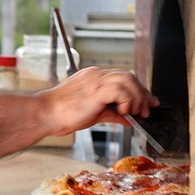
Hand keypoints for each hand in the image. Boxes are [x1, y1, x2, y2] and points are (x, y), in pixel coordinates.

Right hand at [37, 67, 158, 135]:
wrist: (46, 114)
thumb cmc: (63, 114)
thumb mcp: (94, 114)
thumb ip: (113, 114)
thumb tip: (129, 119)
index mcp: (93, 78)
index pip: (123, 78)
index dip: (138, 90)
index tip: (148, 102)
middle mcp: (96, 75)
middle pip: (129, 76)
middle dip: (143, 93)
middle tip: (148, 109)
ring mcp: (95, 80)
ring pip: (128, 79)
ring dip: (138, 97)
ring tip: (137, 112)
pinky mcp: (95, 90)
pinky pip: (120, 90)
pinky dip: (127, 100)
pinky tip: (125, 111)